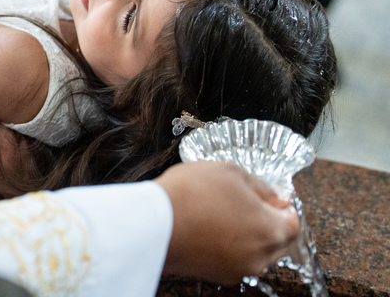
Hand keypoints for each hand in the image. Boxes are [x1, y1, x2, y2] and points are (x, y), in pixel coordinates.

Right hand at [157, 161, 299, 282]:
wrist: (153, 222)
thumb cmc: (192, 193)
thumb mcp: (232, 172)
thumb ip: (262, 186)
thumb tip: (276, 197)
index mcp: (272, 231)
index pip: (294, 222)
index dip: (284, 206)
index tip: (273, 197)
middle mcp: (261, 257)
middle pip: (277, 240)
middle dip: (266, 221)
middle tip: (244, 203)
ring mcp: (239, 269)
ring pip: (255, 251)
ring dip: (247, 235)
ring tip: (221, 214)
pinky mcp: (217, 275)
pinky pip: (233, 259)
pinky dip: (228, 246)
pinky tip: (209, 227)